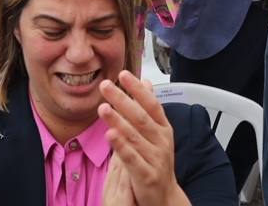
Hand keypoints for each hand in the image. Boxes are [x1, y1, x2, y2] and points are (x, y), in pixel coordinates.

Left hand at [98, 73, 185, 205]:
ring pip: (134, 136)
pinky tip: (110, 135)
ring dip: (118, 121)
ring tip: (102, 107)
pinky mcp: (146, 175)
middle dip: (122, 100)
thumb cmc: (157, 159)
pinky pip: (132, 158)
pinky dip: (121, 146)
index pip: (151, 104)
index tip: (123, 74)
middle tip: (105, 86)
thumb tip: (146, 81)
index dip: (137, 89)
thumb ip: (149, 107)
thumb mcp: (157, 131)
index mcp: (163, 128)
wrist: (164, 195)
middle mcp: (161, 141)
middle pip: (140, 117)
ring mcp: (155, 158)